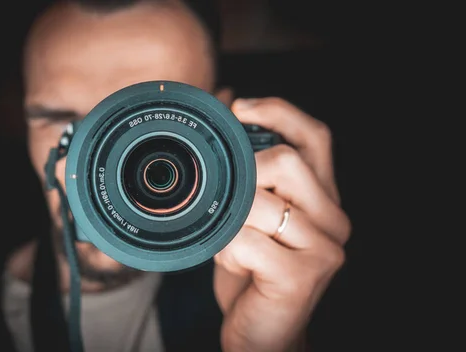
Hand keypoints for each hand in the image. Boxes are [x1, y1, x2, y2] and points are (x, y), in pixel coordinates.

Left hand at [214, 97, 350, 351]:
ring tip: (226, 241)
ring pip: (260, 202)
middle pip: (288, 162)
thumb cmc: (252, 269)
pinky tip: (231, 263)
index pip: (315, 137)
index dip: (279, 111)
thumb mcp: (250, 215)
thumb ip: (247, 173)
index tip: (239, 105)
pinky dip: (225, 249)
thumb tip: (224, 106)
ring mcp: (323, 248)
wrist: (264, 332)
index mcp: (323, 197)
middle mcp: (333, 218)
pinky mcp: (302, 276)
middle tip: (224, 197)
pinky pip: (246, 241)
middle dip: (242, 173)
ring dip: (227, 219)